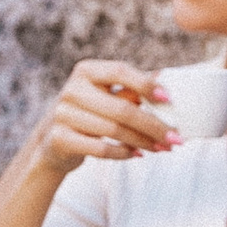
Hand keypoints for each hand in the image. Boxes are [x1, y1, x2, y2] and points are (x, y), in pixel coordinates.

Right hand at [29, 61, 178, 179]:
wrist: (51, 141)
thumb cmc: (88, 114)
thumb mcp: (104, 96)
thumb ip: (131, 89)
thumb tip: (164, 77)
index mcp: (85, 71)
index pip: (120, 71)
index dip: (146, 84)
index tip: (168, 99)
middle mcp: (71, 89)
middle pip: (122, 108)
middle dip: (153, 125)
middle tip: (175, 138)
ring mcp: (63, 114)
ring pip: (114, 131)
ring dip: (144, 142)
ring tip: (163, 148)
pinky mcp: (60, 139)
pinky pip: (101, 149)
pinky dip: (123, 153)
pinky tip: (138, 155)